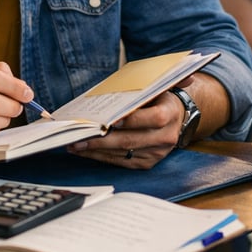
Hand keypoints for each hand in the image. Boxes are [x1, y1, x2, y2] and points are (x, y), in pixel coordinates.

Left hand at [66, 91, 182, 168]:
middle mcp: (165, 137)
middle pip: (131, 140)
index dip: (133, 120)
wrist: (176, 118)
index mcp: (170, 114)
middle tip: (79, 138)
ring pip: (124, 153)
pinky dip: (102, 157)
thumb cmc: (158, 98)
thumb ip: (145, 88)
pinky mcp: (147, 163)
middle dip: (102, 140)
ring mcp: (156, 153)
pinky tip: (86, 151)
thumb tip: (129, 89)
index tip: (110, 120)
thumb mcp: (156, 88)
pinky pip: (122, 162)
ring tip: (75, 145)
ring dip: (96, 150)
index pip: (154, 118)